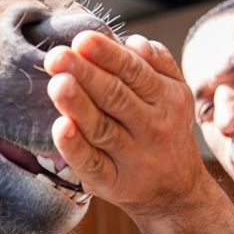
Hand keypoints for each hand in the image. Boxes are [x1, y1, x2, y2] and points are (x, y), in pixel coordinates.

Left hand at [44, 32, 209, 216]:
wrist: (177, 193)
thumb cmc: (165, 129)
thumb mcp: (175, 92)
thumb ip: (159, 62)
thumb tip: (134, 41)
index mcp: (165, 98)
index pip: (134, 72)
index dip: (108, 55)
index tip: (82, 39)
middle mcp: (151, 127)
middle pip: (115, 97)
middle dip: (86, 74)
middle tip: (57, 56)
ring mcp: (131, 157)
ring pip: (102, 128)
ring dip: (78, 106)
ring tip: (57, 84)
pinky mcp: (112, 183)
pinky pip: (92, 164)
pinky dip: (75, 147)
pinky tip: (60, 127)